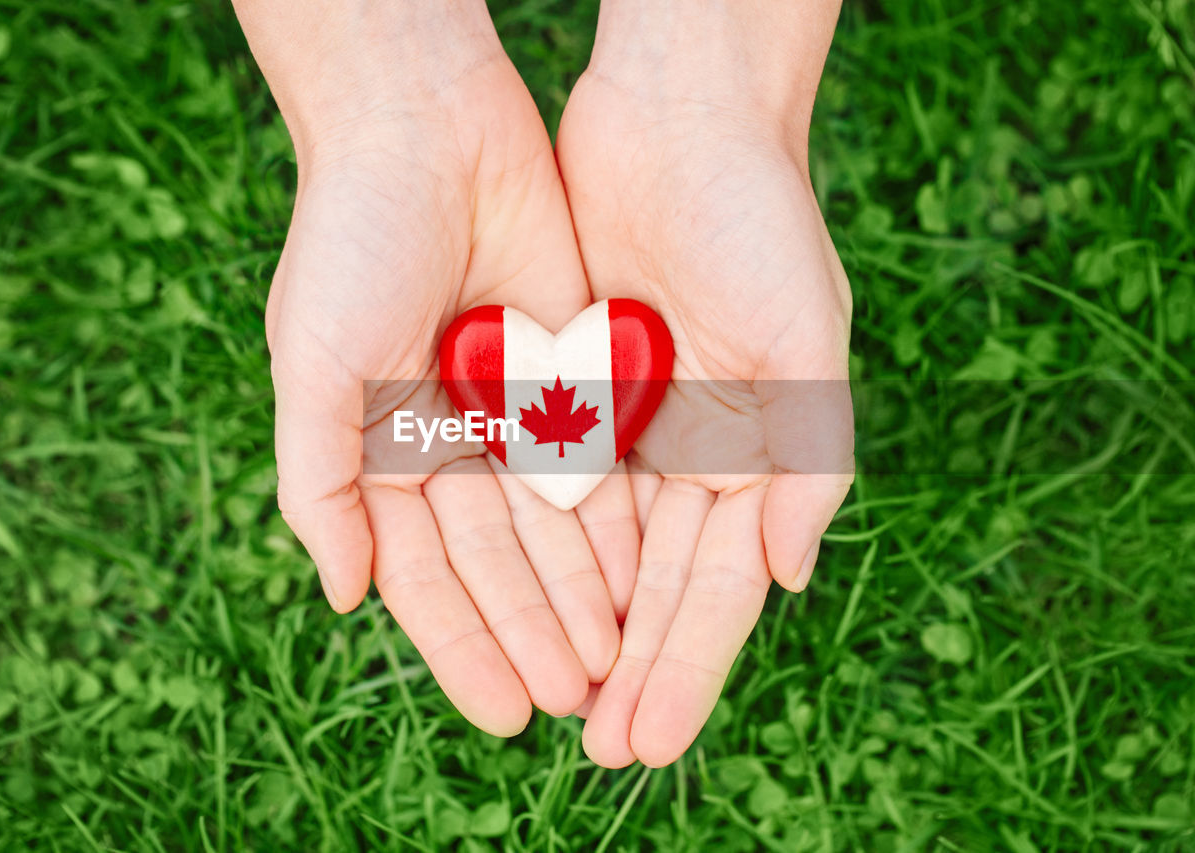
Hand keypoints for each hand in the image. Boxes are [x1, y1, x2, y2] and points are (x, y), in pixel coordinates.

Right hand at [235, 1, 634, 734]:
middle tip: (576, 704)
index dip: (465, 645)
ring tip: (614, 662)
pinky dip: (613, 521)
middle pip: (497, 563)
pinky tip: (640, 578)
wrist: (424, 128)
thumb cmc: (349, 243)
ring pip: (552, 525)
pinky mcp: (566, 369)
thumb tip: (342, 598)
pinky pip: (596, 461)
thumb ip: (322, 487)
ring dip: (580, 594)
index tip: (507, 712)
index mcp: (379, 454)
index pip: (426, 576)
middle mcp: (446, 444)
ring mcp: (509, 410)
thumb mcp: (312, 369)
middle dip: (534, 631)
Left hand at [556, 1, 853, 765]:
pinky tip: (517, 601)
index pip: (720, 587)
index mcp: (758, 454)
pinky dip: (540, 543)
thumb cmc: (760, 220)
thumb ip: (805, 462)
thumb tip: (787, 579)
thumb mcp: (804, 339)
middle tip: (598, 750)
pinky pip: (550, 480)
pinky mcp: (573, 383)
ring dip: (580, 623)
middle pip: (657, 586)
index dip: (687, 667)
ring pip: (601, 548)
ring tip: (553, 699)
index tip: (651, 741)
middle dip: (631, 668)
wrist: (679, 122)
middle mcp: (695, 452)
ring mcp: (632, 422)